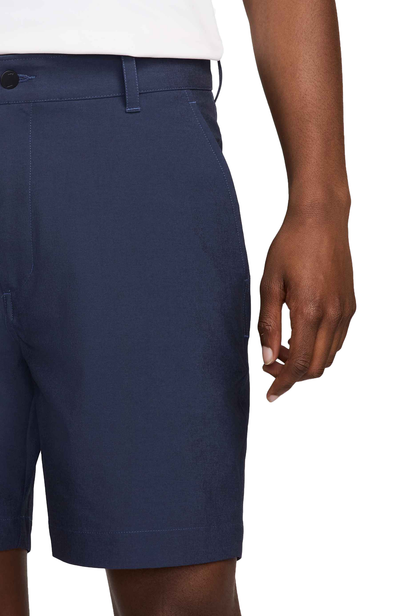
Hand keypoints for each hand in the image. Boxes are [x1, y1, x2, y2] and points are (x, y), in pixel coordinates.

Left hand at [258, 203, 354, 401]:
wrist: (321, 220)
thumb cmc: (289, 247)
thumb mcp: (268, 284)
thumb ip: (268, 323)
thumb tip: (265, 357)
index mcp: (309, 311)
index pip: (297, 364)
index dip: (282, 383)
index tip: (270, 395)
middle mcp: (333, 315)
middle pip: (315, 367)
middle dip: (292, 376)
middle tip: (268, 366)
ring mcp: (345, 311)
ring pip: (328, 356)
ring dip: (305, 363)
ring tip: (280, 350)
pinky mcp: (350, 305)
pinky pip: (337, 340)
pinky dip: (318, 349)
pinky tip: (299, 336)